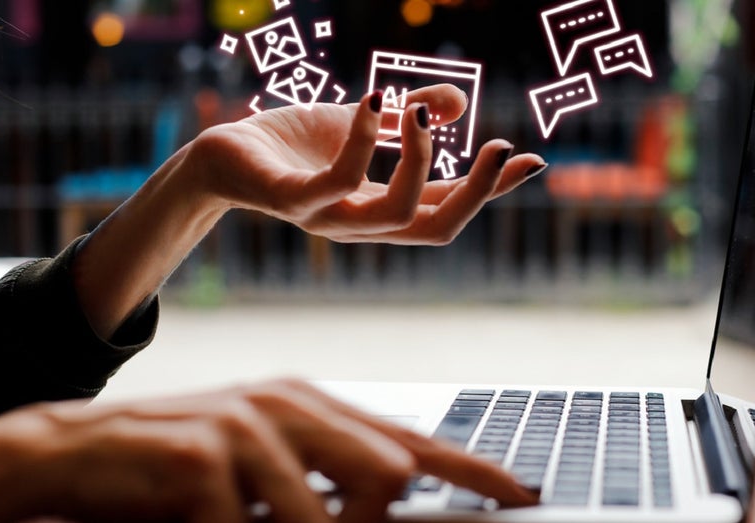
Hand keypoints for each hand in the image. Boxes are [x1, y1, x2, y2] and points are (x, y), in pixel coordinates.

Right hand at [0, 379, 537, 521]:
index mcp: (309, 405)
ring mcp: (246, 424)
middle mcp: (287, 404)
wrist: (77, 453)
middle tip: (308, 520)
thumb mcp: (261, 469)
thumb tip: (388, 497)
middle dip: (368, 522)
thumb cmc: (176, 466)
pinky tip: (200, 518)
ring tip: (237, 513)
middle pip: (386, 472)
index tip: (520, 491)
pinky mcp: (203, 453)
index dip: (470, 468)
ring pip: (323, 514)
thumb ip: (322, 480)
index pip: (409, 440)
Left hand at [187, 84, 546, 244]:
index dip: (491, 190)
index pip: (448, 209)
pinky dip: (364, 139)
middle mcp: (361, 223)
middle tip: (498, 145)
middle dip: (477, 192)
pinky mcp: (290, 201)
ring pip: (397, 214)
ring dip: (422, 161)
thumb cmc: (294, 144)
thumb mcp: (362, 122)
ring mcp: (326, 218)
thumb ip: (408, 118)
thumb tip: (456, 106)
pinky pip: (338, 182)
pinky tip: (373, 99)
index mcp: (381, 209)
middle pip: (436, 228)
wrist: (223, 155)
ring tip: (421, 113)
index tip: (531, 160)